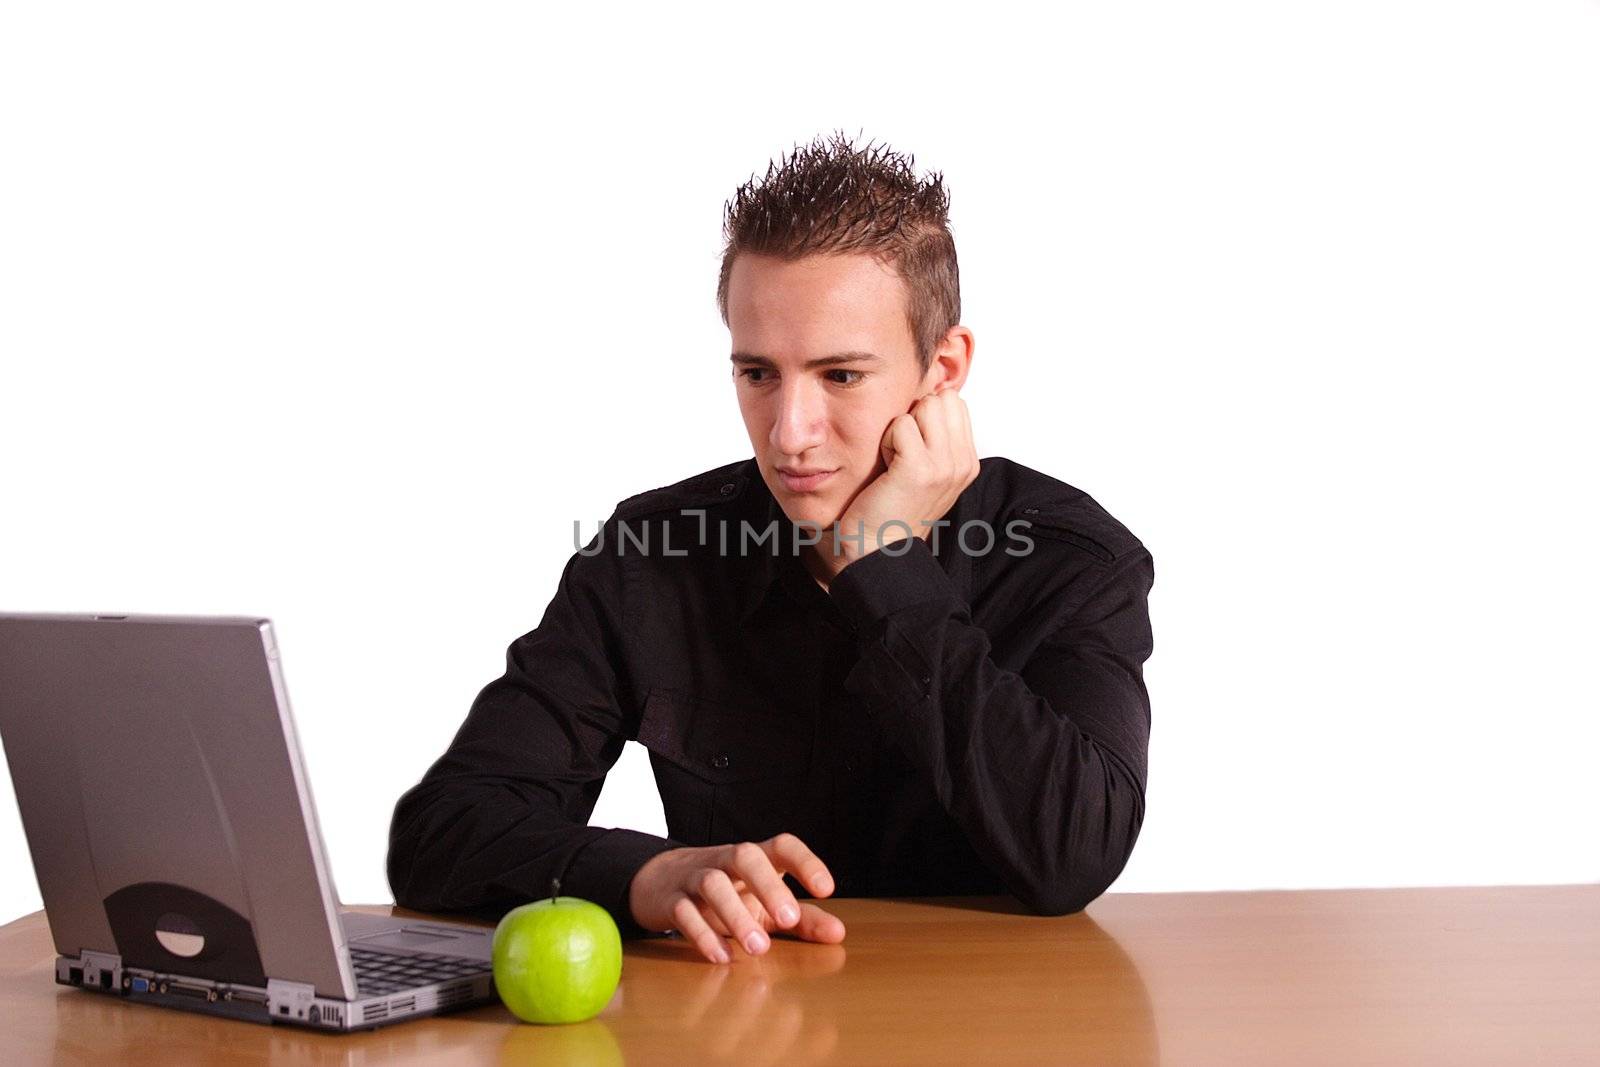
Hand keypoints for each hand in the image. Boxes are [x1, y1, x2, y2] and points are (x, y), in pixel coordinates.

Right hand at [627, 834, 846, 963]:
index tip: (827, 889)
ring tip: (758, 948)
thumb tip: (838, 933)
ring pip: (712, 883)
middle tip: (789, 918)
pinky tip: (722, 957)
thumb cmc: (726, 893)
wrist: (658, 883)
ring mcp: (694, 877)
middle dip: (768, 885)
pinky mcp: (669, 900)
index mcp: (755, 859)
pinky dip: (701, 934)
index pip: (782, 846)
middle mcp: (725, 861)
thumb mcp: (764, 904)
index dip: (805, 862)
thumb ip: (802, 919)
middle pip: (745, 857)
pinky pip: (682, 911)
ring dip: (735, 914)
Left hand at [819, 389, 979, 578]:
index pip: (954, 402)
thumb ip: (936, 438)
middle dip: (915, 417)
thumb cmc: (891, 510)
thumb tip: (929, 395)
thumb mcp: (926, 471)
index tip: (912, 448)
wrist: (878, 551)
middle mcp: (962, 463)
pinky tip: (886, 467)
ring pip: (924, 406)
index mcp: (967, 461)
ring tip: (894, 461)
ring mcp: (945, 466)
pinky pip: (902, 424)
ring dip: (900, 428)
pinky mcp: (920, 469)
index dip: (925, 415)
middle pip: (941, 399)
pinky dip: (887, 441)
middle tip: (901, 453)